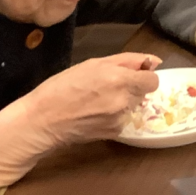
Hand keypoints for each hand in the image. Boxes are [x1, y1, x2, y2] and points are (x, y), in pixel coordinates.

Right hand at [0, 52, 161, 190]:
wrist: (42, 121)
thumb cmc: (60, 88)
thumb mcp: (91, 64)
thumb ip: (126, 61)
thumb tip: (153, 62)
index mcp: (119, 80)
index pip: (153, 80)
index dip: (142, 77)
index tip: (127, 76)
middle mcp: (124, 101)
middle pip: (142, 94)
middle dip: (129, 89)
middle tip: (103, 88)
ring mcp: (120, 119)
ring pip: (132, 107)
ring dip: (120, 102)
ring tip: (94, 102)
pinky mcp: (114, 133)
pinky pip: (122, 120)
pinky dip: (112, 116)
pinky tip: (92, 114)